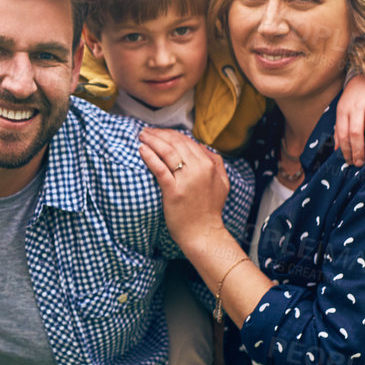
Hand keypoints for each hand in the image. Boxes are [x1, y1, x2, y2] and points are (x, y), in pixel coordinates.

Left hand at [137, 128, 229, 248]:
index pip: (187, 141)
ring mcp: (186, 180)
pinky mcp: (173, 191)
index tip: (159, 132)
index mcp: (209, 165)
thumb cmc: (210, 210)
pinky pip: (160, 168)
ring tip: (142, 136)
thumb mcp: (222, 182)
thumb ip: (216, 161)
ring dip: (152, 140)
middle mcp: (199, 169)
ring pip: (167, 152)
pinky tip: (142, 149)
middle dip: (159, 134)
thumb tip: (201, 145)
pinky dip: (150, 156)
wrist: (203, 233)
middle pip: (176, 143)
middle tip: (146, 131)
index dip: (171, 134)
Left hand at [334, 74, 364, 166]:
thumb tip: (337, 149)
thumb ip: (340, 128)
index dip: (345, 149)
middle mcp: (356, 107)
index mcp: (344, 111)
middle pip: (355, 131)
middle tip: (361, 162)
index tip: (350, 161)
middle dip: (357, 149)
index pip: (343, 133)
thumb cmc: (354, 98)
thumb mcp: (343, 110)